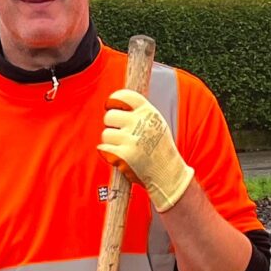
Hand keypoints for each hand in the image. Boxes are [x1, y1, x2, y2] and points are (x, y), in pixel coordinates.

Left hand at [98, 90, 196, 213]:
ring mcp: (132, 140)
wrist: (167, 174)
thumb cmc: (159, 148)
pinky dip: (107, 153)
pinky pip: (103, 148)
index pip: (124, 96)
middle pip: (109, 116)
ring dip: (110, 142)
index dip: (113, 100)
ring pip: (105, 134)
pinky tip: (118, 156)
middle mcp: (141, 123)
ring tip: (123, 148)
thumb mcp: (157, 124)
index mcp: (149, 112)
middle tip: (120, 135)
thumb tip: (115, 103)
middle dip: (111, 125)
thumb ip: (139, 113)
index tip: (110, 106)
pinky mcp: (124, 155)